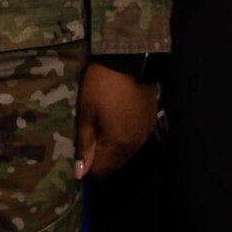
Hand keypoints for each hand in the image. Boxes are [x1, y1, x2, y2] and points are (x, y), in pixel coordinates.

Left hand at [74, 63, 157, 179]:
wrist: (129, 58)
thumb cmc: (101, 84)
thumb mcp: (87, 111)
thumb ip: (84, 144)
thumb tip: (80, 173)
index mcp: (119, 145)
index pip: (101, 171)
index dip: (87, 164)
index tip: (81, 146)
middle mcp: (136, 145)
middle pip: (114, 165)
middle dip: (100, 157)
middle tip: (90, 133)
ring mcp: (146, 134)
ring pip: (125, 154)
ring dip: (113, 147)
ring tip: (102, 124)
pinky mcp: (151, 122)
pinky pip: (135, 140)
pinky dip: (125, 137)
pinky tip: (117, 118)